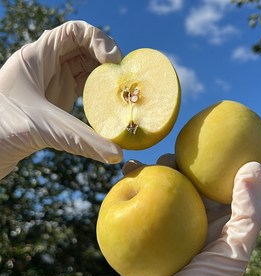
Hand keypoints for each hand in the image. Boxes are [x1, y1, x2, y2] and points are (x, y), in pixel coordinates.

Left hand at [0, 21, 122, 179]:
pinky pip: (81, 88)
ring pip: (83, 69)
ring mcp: (51, 84)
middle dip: (105, 58)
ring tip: (116, 90)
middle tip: (120, 76)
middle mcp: (46, 67)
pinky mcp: (54, 102)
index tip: (112, 60)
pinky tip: (104, 104)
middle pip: (83, 49)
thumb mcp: (42, 126)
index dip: (98, 40)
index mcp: (37, 57)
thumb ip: (81, 139)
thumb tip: (116, 155)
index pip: (74, 32)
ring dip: (102, 76)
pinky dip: (96, 93)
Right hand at [119, 156, 260, 275]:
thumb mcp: (234, 253)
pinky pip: (133, 201)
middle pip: (182, 182)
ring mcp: (163, 223)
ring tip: (137, 165)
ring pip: (156, 188)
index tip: (199, 144)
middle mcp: (189, 219)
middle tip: (167, 157)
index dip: (208, 161)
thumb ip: (249, 214)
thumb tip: (254, 167)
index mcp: (213, 221)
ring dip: (147, 172)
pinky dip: (127, 186)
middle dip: (174, 165)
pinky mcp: (140, 229)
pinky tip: (123, 176)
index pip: (213, 183)